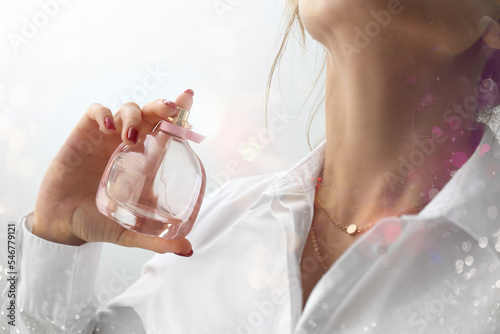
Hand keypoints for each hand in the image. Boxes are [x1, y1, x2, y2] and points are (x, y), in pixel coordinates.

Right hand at [32, 90, 195, 253]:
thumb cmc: (99, 223)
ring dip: (134, 116)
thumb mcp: (131, 231)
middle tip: (168, 109)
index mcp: (146, 161)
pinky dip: (103, 113)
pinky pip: (95, 112)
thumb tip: (188, 250)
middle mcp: (130, 145)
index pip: (166, 130)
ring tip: (131, 138)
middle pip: (150, 113)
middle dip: (161, 106)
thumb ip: (158, 240)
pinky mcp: (84, 135)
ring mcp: (107, 138)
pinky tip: (107, 127)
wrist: (63, 224)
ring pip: (126, 109)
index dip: (178, 112)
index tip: (188, 98)